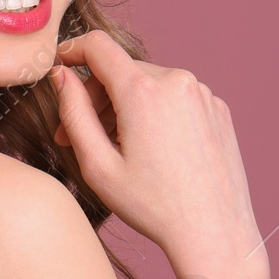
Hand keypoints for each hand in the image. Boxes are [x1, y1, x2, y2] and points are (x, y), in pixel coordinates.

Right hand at [48, 30, 266, 268]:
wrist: (215, 232)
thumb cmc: (153, 206)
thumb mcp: (97, 165)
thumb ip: (73, 112)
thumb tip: (61, 76)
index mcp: (143, 91)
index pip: (98, 46)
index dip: (72, 50)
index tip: (60, 64)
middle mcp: (177, 81)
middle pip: (122, 70)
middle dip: (96, 97)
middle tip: (77, 137)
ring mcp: (203, 94)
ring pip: (150, 84)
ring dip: (127, 106)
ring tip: (119, 150)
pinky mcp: (218, 109)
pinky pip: (176, 98)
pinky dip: (157, 113)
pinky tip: (154, 151)